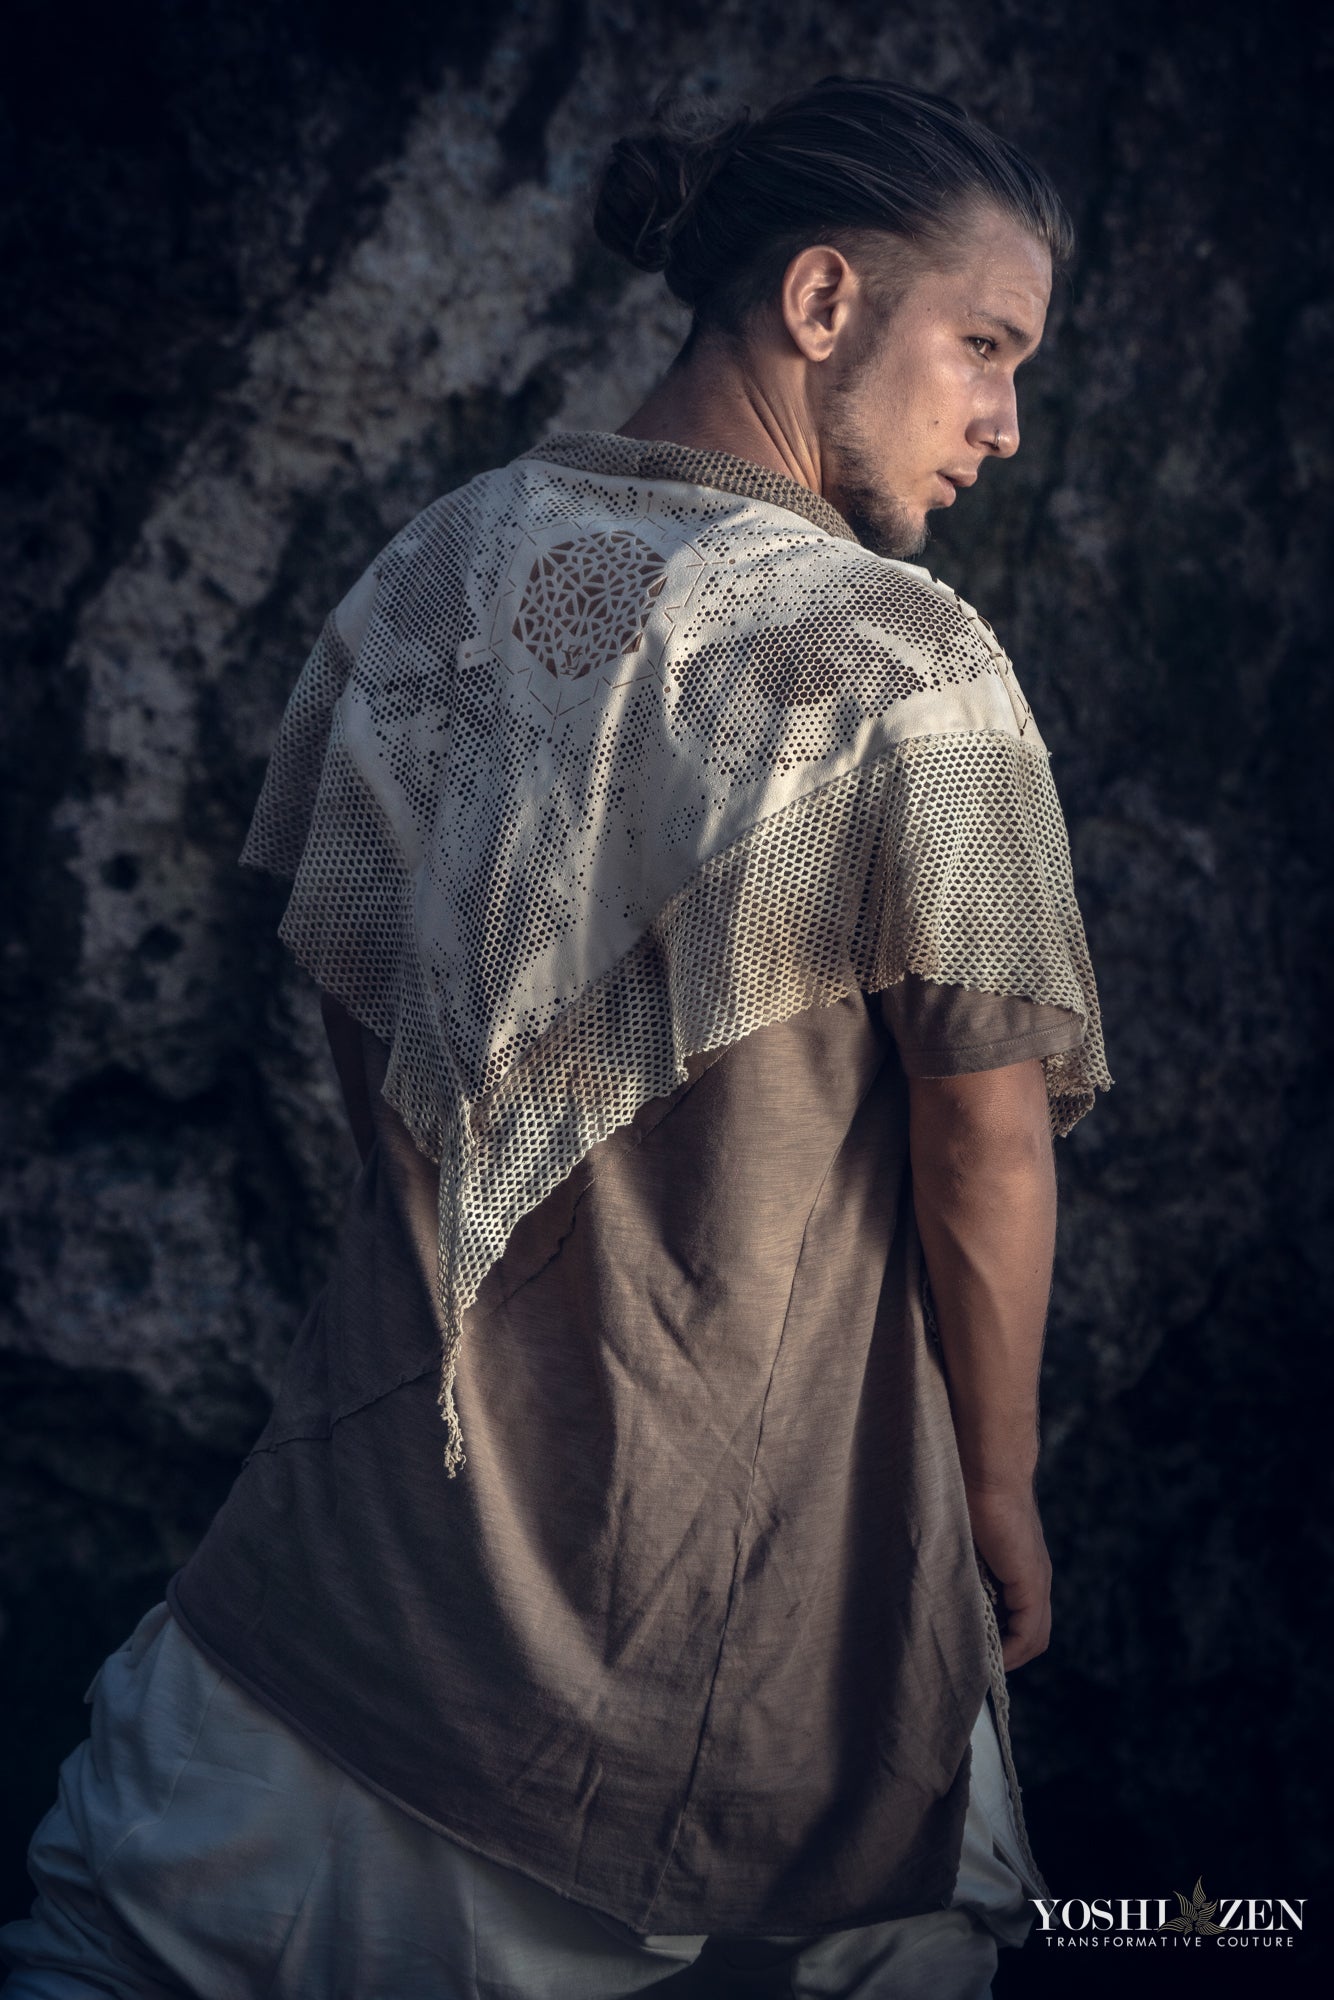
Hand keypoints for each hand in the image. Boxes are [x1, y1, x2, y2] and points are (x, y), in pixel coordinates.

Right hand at [966, 1484, 1051, 1669]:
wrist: (986, 1467)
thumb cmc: (967, 1491)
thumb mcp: (963, 1539)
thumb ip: (960, 1563)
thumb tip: (937, 1587)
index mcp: (1020, 1567)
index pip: (1022, 1620)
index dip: (1001, 1639)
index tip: (973, 1648)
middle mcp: (1035, 1577)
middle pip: (1032, 1635)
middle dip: (1006, 1654)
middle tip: (975, 1662)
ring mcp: (1037, 1580)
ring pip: (1034, 1638)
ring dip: (1008, 1655)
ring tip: (978, 1661)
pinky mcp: (1031, 1581)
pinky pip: (1029, 1632)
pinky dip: (1011, 1649)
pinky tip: (990, 1654)